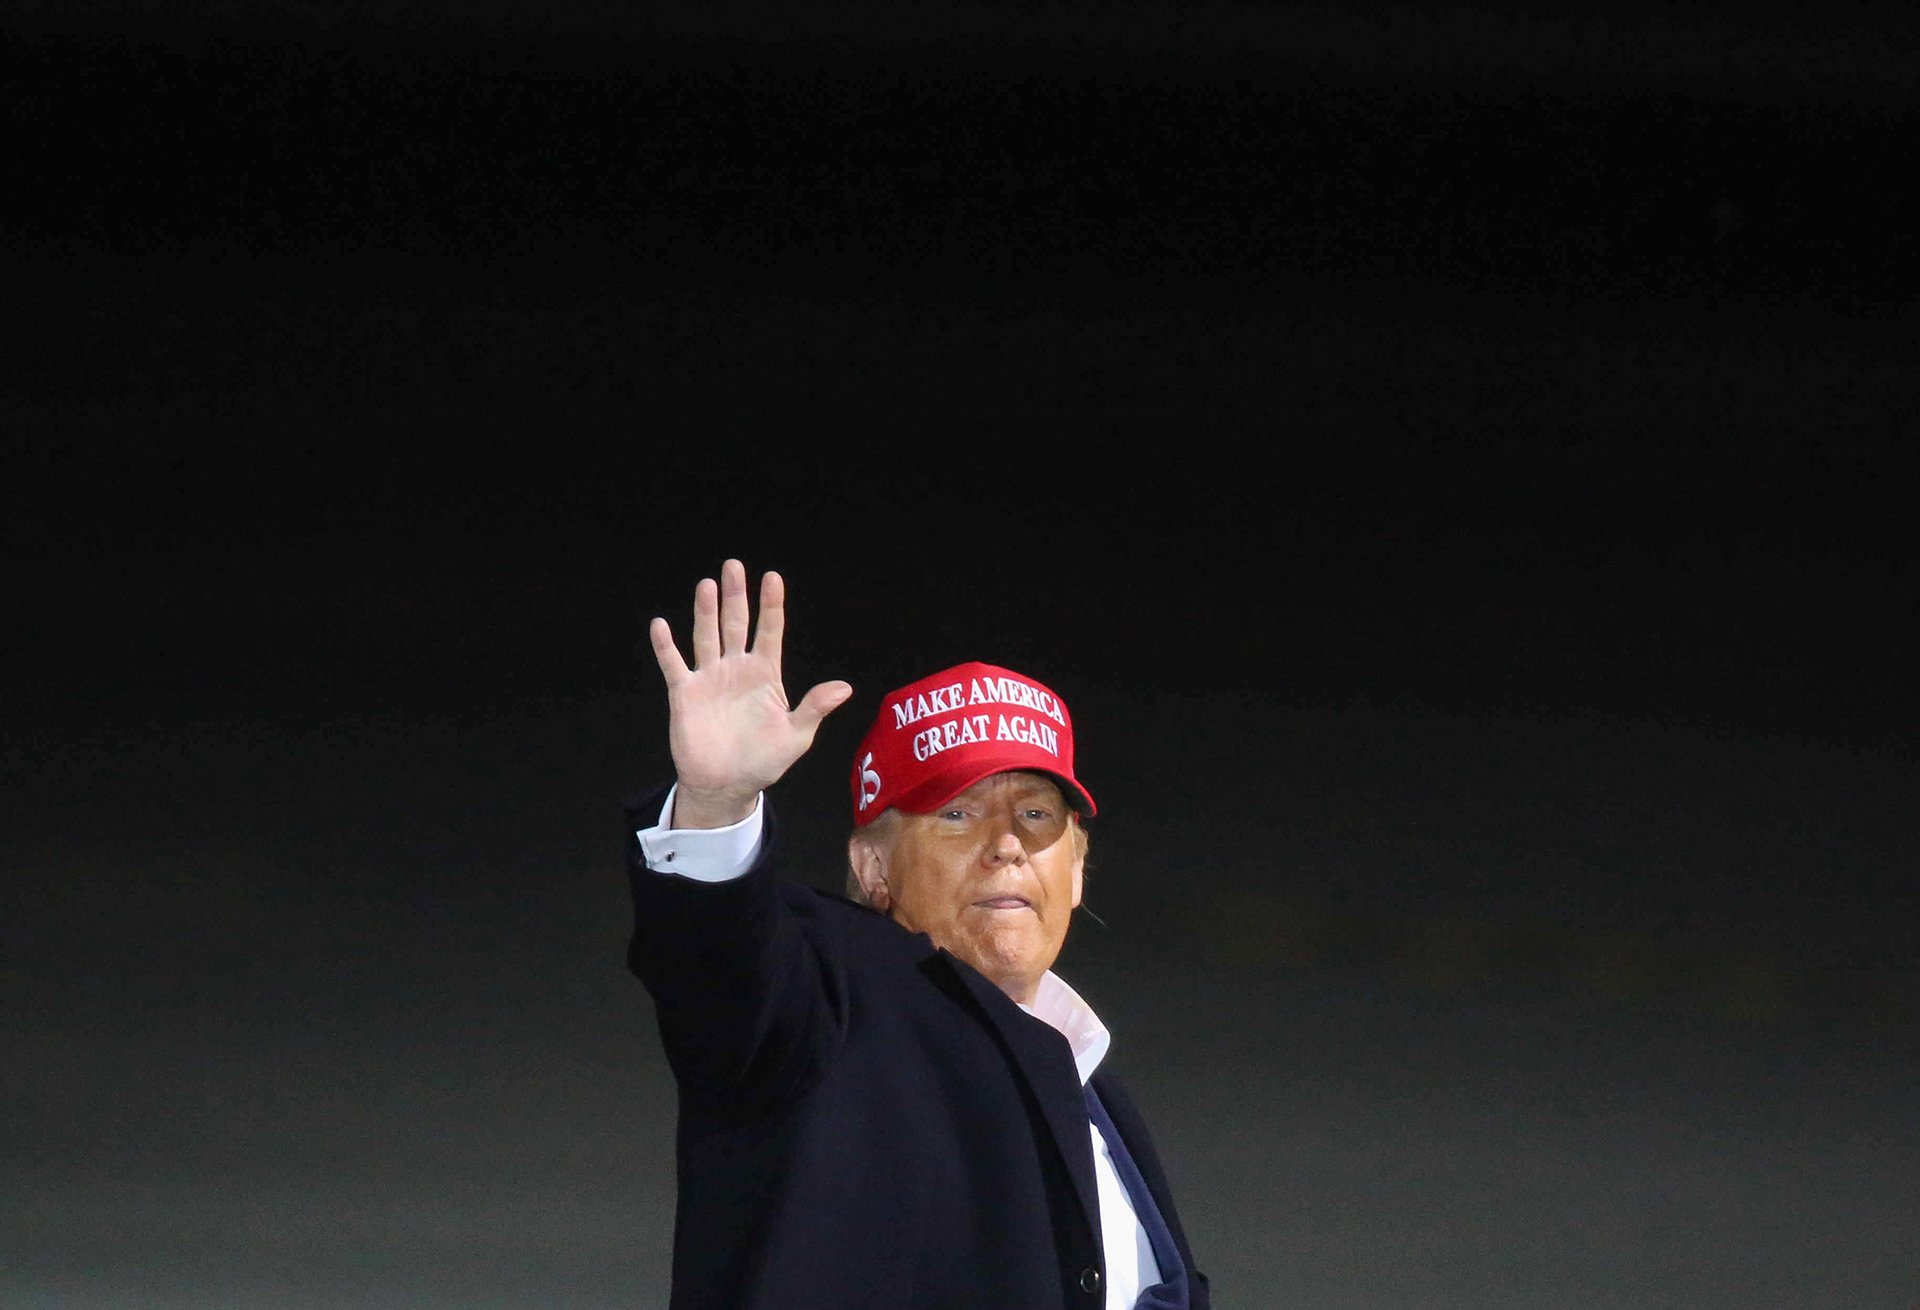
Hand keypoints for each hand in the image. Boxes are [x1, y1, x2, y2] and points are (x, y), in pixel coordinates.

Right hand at [648, 560, 852, 828]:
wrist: (726, 785)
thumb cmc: (763, 761)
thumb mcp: (796, 736)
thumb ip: (814, 708)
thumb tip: (844, 688)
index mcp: (765, 674)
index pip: (769, 631)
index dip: (771, 605)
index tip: (773, 577)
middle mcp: (736, 669)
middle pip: (736, 624)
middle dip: (735, 595)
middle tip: (734, 565)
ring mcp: (709, 679)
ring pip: (707, 636)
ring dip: (705, 611)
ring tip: (707, 585)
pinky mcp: (685, 694)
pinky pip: (674, 664)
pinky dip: (666, 646)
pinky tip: (661, 625)